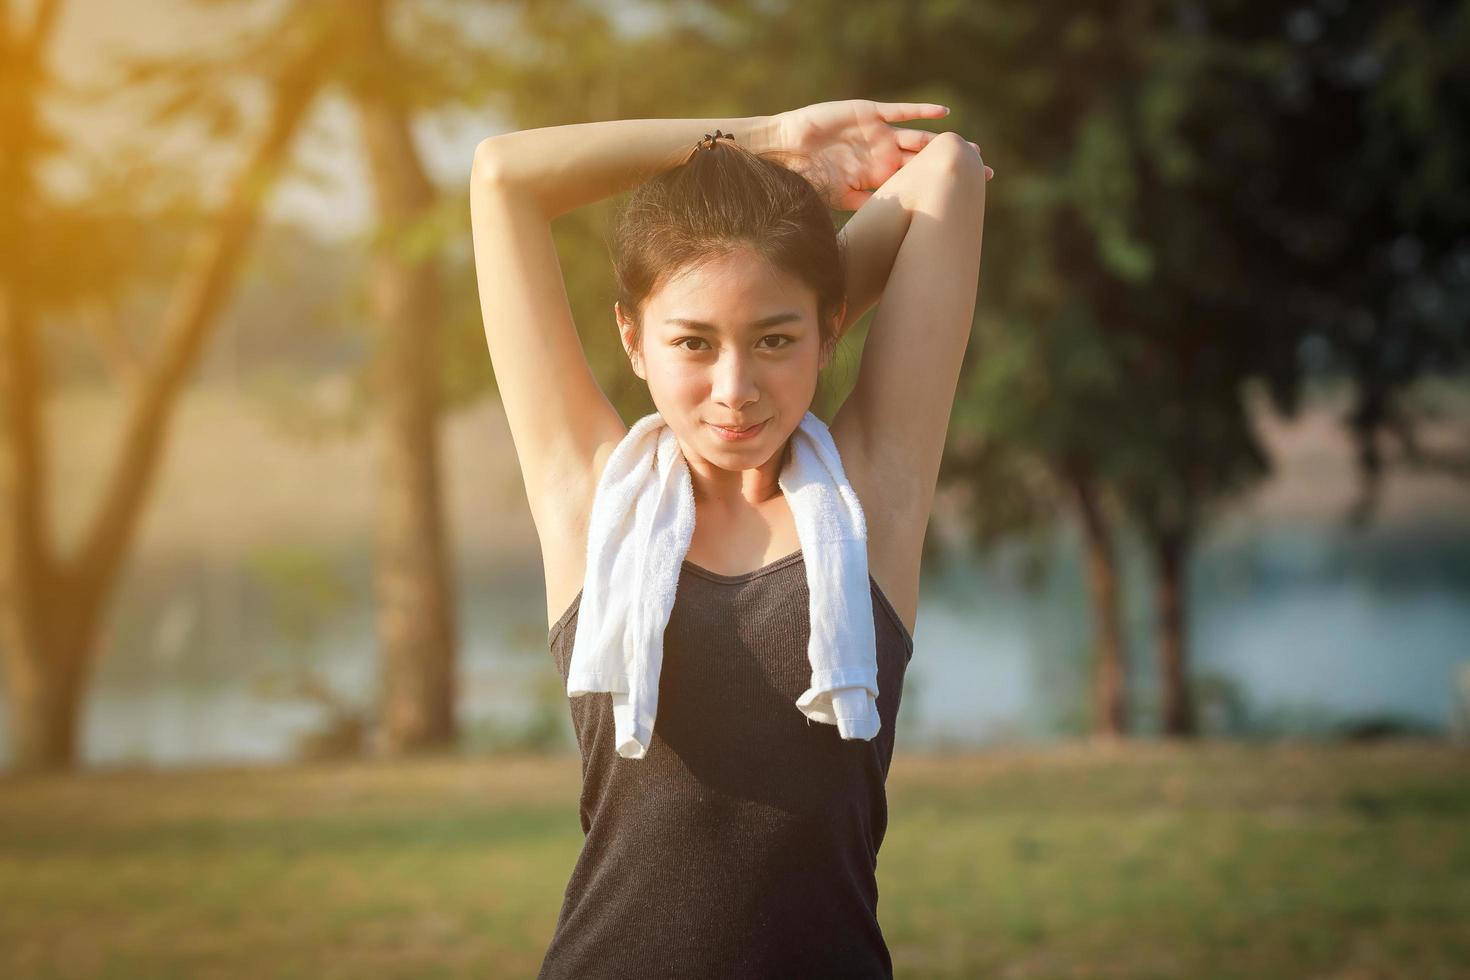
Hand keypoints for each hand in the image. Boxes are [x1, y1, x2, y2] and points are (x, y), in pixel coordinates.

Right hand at [773, 99, 991, 210]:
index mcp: (880, 177)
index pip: (917, 183)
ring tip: (969, 147)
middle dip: (952, 166)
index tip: (966, 199)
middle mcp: (884, 155)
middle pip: (927, 161)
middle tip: (982, 173)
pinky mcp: (869, 114)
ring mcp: (879, 134)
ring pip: (919, 138)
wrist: (787, 151)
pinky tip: (943, 114)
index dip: (939, 189)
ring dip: (943, 143)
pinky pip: (899, 111)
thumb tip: (891, 233)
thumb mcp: (843, 200)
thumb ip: (868, 209)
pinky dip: (920, 112)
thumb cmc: (809, 178)